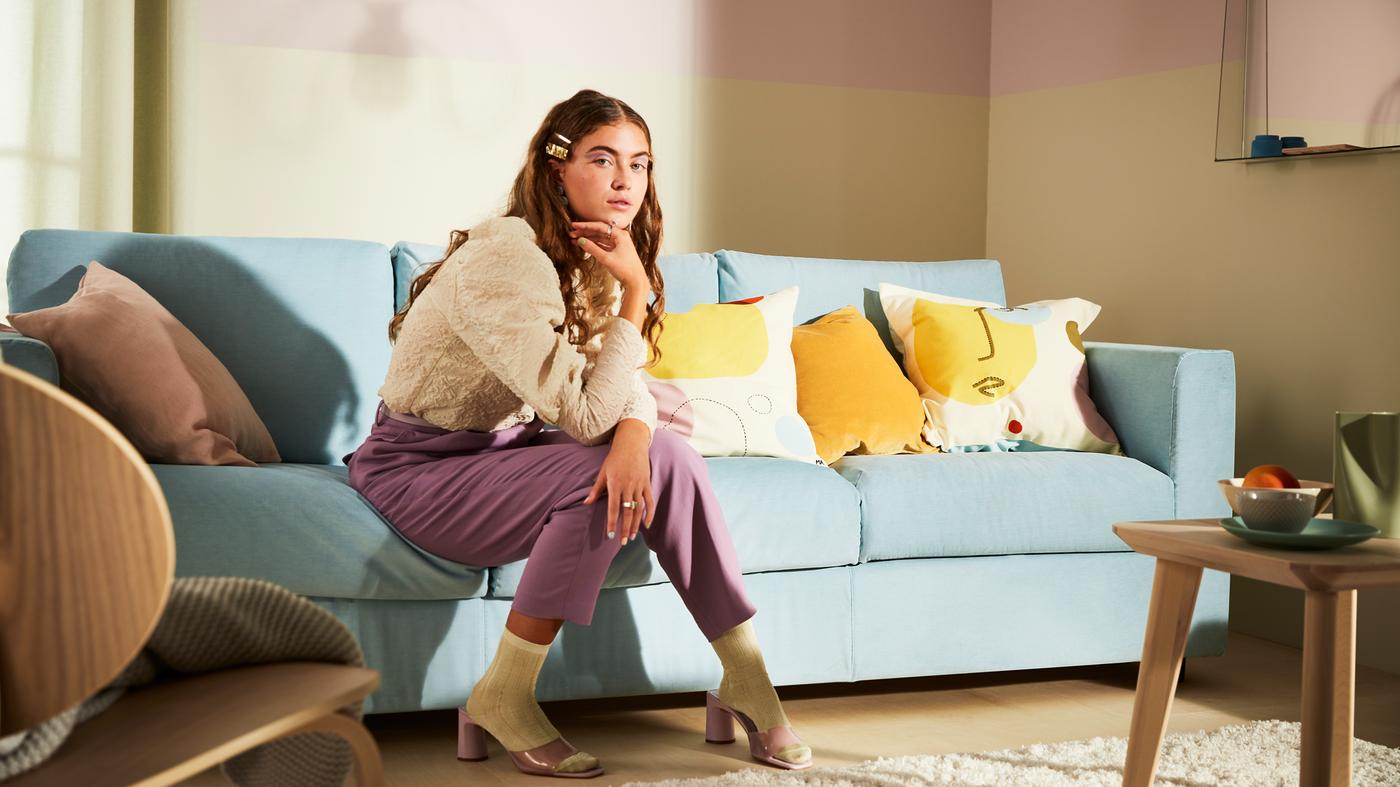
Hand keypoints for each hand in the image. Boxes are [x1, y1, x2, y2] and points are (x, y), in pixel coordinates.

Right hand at [569, 221, 647, 291]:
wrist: (636, 282)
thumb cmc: (625, 270)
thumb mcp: (606, 259)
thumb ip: (592, 249)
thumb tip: (580, 241)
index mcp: (620, 235)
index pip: (600, 226)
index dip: (585, 226)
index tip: (574, 225)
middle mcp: (620, 237)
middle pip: (599, 231)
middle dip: (585, 232)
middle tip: (572, 234)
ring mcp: (619, 244)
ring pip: (600, 238)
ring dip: (588, 239)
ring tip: (575, 240)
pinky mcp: (617, 251)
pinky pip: (603, 245)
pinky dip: (594, 245)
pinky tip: (585, 245)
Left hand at [582, 423, 654, 544]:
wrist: (632, 444)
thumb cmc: (614, 458)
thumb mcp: (603, 472)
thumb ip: (596, 489)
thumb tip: (586, 503)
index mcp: (615, 484)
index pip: (614, 508)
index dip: (612, 522)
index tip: (610, 534)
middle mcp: (628, 486)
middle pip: (627, 512)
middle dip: (625, 528)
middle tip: (622, 542)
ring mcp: (639, 485)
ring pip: (638, 509)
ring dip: (635, 524)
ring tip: (632, 537)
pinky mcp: (647, 484)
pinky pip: (650, 501)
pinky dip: (649, 513)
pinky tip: (646, 524)